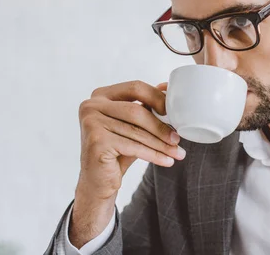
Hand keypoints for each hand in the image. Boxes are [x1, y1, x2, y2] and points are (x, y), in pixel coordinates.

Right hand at [69, 80, 183, 246]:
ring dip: (161, 144)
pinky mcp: (96, 142)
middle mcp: (91, 105)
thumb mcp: (131, 126)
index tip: (174, 112)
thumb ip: (144, 108)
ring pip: (136, 131)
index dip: (157, 98)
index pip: (135, 88)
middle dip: (161, 127)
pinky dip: (153, 155)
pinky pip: (133, 147)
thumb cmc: (116, 152)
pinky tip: (166, 161)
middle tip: (178, 139)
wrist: (98, 182)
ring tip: (177, 152)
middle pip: (136, 111)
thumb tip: (166, 90)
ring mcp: (91, 123)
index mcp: (100, 95)